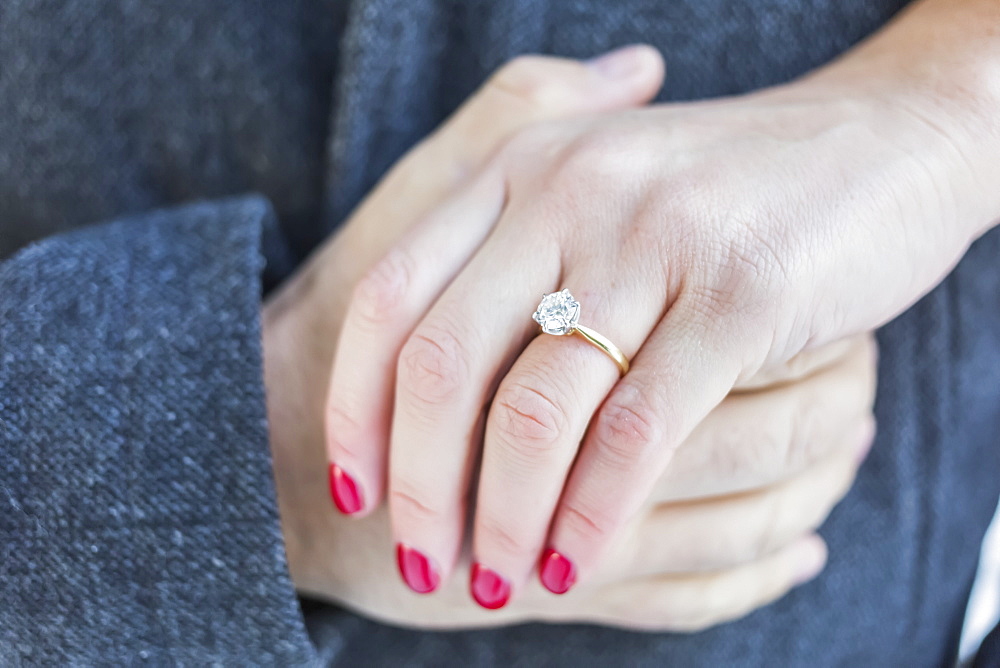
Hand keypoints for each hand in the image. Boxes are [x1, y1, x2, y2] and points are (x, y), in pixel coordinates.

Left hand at [326, 27, 997, 607]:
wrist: (876, 141)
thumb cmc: (721, 184)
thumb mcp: (596, 184)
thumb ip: (511, 250)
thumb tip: (428, 382)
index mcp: (517, 169)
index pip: (391, 300)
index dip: (355, 406)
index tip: (356, 487)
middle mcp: (568, 192)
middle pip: (444, 367)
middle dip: (421, 486)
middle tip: (423, 558)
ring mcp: (654, 239)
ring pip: (536, 412)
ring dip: (504, 519)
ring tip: (499, 579)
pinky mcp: (741, 292)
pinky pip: (638, 430)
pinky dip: (594, 515)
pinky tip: (578, 562)